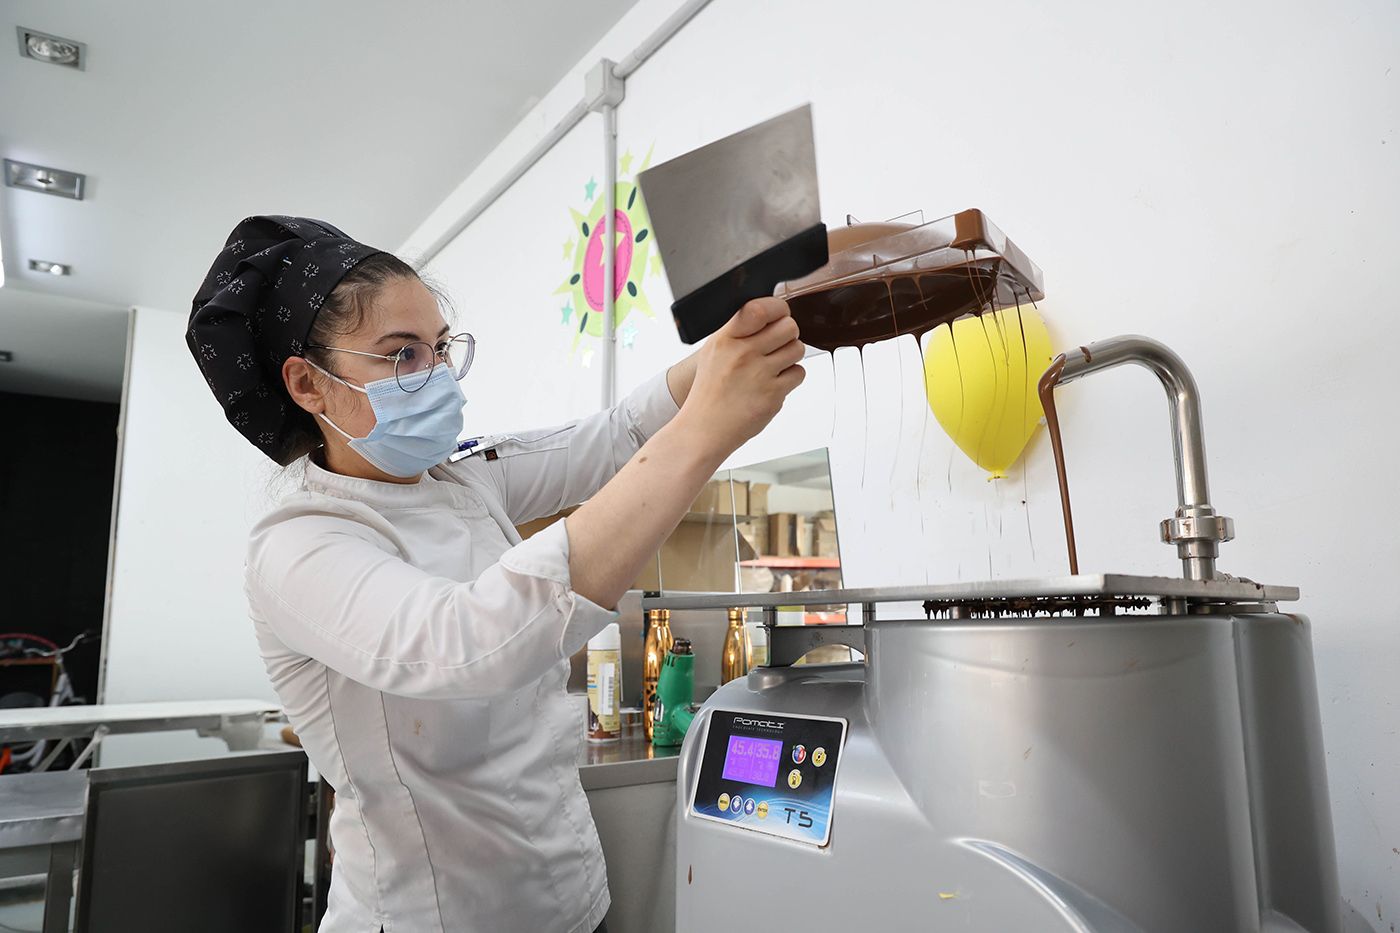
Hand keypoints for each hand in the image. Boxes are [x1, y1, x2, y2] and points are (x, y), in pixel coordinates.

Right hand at [677, 297, 805, 455]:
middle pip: (789, 327)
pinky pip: (798, 374)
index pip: (761, 309)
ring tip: (774, 366)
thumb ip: (739, 331)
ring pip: (798, 349)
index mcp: (727, 338)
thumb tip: (771, 316)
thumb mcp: (714, 351)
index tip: (779, 316)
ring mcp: (759, 374)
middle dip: (788, 335)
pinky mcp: (773, 395)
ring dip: (791, 356)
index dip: (778, 310)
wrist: (704, 429)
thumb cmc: (710, 391)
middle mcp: (743, 353)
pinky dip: (790, 379)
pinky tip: (773, 384)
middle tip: (777, 346)